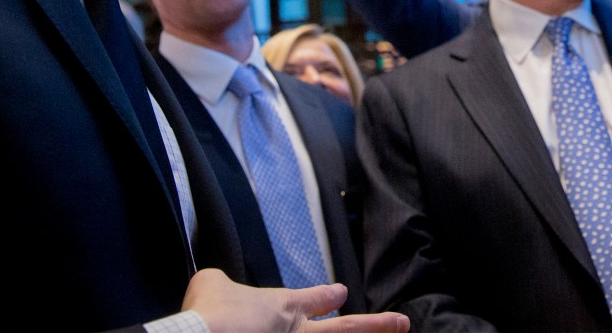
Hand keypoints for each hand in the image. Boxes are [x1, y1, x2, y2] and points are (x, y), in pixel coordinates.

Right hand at [181, 269, 409, 332]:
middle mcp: (296, 332)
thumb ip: (222, 284)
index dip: (329, 296)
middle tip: (401, 323)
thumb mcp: (212, 284)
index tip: (341, 293)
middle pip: (347, 329)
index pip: (315, 299)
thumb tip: (216, 287)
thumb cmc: (209, 312)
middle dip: (377, 325)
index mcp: (284, 306)